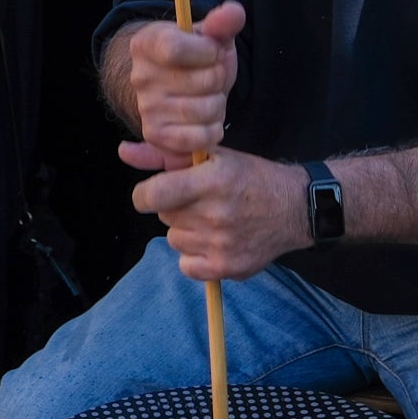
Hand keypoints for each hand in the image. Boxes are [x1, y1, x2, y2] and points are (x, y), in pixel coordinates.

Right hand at [117, 1, 243, 167]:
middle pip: (203, 81)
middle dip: (219, 79)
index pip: (176, 49)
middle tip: (211, 77)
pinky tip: (207, 120)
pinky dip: (211, 131)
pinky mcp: (155, 135)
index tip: (212, 52)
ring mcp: (146, 108)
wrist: (175, 87)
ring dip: (218, 105)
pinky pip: (197, 139)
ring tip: (208, 97)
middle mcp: (140, 76)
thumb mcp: (210, 36)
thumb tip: (233, 12)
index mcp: (147, 43)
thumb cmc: (196, 59)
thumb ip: (223, 22)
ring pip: (205, 110)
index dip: (207, 52)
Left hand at [135, 148, 309, 281]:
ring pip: (174, 239)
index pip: (153, 195)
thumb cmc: (250, 177)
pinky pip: (186, 265)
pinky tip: (214, 241)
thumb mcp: (213, 156)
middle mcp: (216, 213)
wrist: (294, 208)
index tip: (153, 193)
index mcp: (212, 179)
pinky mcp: (226, 268)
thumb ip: (164, 156)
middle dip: (176, 207)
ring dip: (186, 230)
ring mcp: (221, 244)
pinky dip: (195, 256)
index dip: (145, 195)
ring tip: (213, 220)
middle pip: (165, 216)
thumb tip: (122, 151)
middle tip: (201, 200)